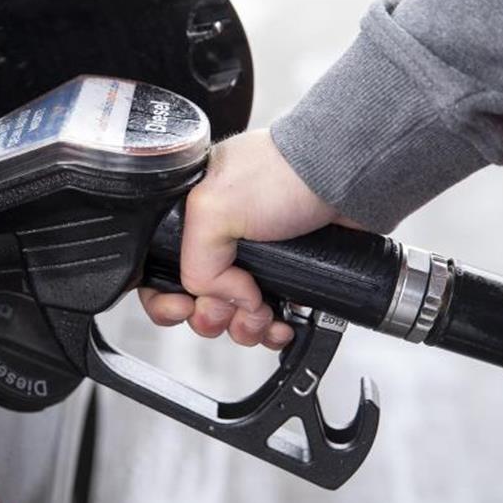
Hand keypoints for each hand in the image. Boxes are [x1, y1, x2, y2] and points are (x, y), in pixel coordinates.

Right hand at [138, 129, 357, 348]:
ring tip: (260, 317)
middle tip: (224, 312)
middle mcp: (218, 239)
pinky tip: (280, 324)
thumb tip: (217, 297)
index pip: (157, 269)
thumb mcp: (213, 207)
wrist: (344, 179)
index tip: (183, 307)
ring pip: (231, 314)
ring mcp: (253, 259)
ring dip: (242, 327)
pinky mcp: (286, 275)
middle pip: (194, 300)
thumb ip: (195, 262)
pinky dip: (270, 328)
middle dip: (209, 316)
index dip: (163, 297)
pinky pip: (266, 317)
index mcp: (189, 217)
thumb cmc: (284, 173)